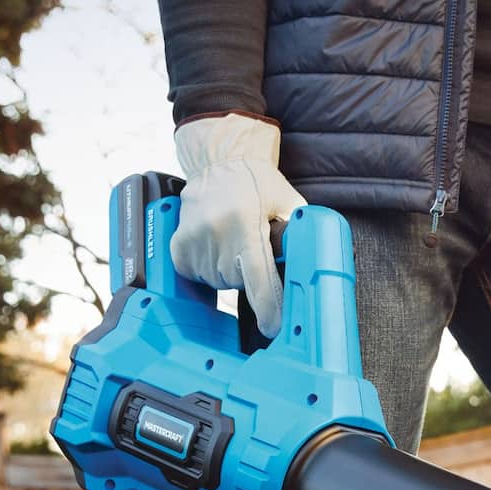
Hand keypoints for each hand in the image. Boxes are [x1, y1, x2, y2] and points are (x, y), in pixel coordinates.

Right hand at [171, 112, 304, 335]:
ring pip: (217, 282)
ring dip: (228, 271)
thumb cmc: (257, 183)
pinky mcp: (178, 245)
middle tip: (250, 247)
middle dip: (249, 274)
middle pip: (238, 282)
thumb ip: (298, 234)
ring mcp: (194, 240)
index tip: (273, 327)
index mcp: (246, 224)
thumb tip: (311, 268)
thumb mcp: (288, 202)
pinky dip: (208, 268)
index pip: (258, 276)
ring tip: (231, 241)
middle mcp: (217, 233)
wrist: (219, 161)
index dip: (268, 306)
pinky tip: (214, 246)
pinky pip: (197, 275)